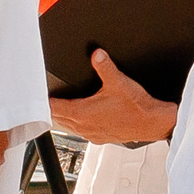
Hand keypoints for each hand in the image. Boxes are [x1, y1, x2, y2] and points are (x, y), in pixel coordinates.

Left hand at [49, 49, 177, 146]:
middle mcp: (84, 127)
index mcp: (82, 113)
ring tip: (62, 107)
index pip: (54, 108)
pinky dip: (79, 124)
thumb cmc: (137, 107)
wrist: (153, 123)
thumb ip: (104, 66)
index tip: (40, 95)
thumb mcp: (118, 81)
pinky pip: (83, 132)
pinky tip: (85, 118)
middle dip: (53, 108)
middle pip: (59, 118)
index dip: (45, 101)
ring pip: (70, 126)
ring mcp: (92, 134)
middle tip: (49, 99)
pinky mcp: (102, 138)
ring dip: (65, 117)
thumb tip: (97, 54)